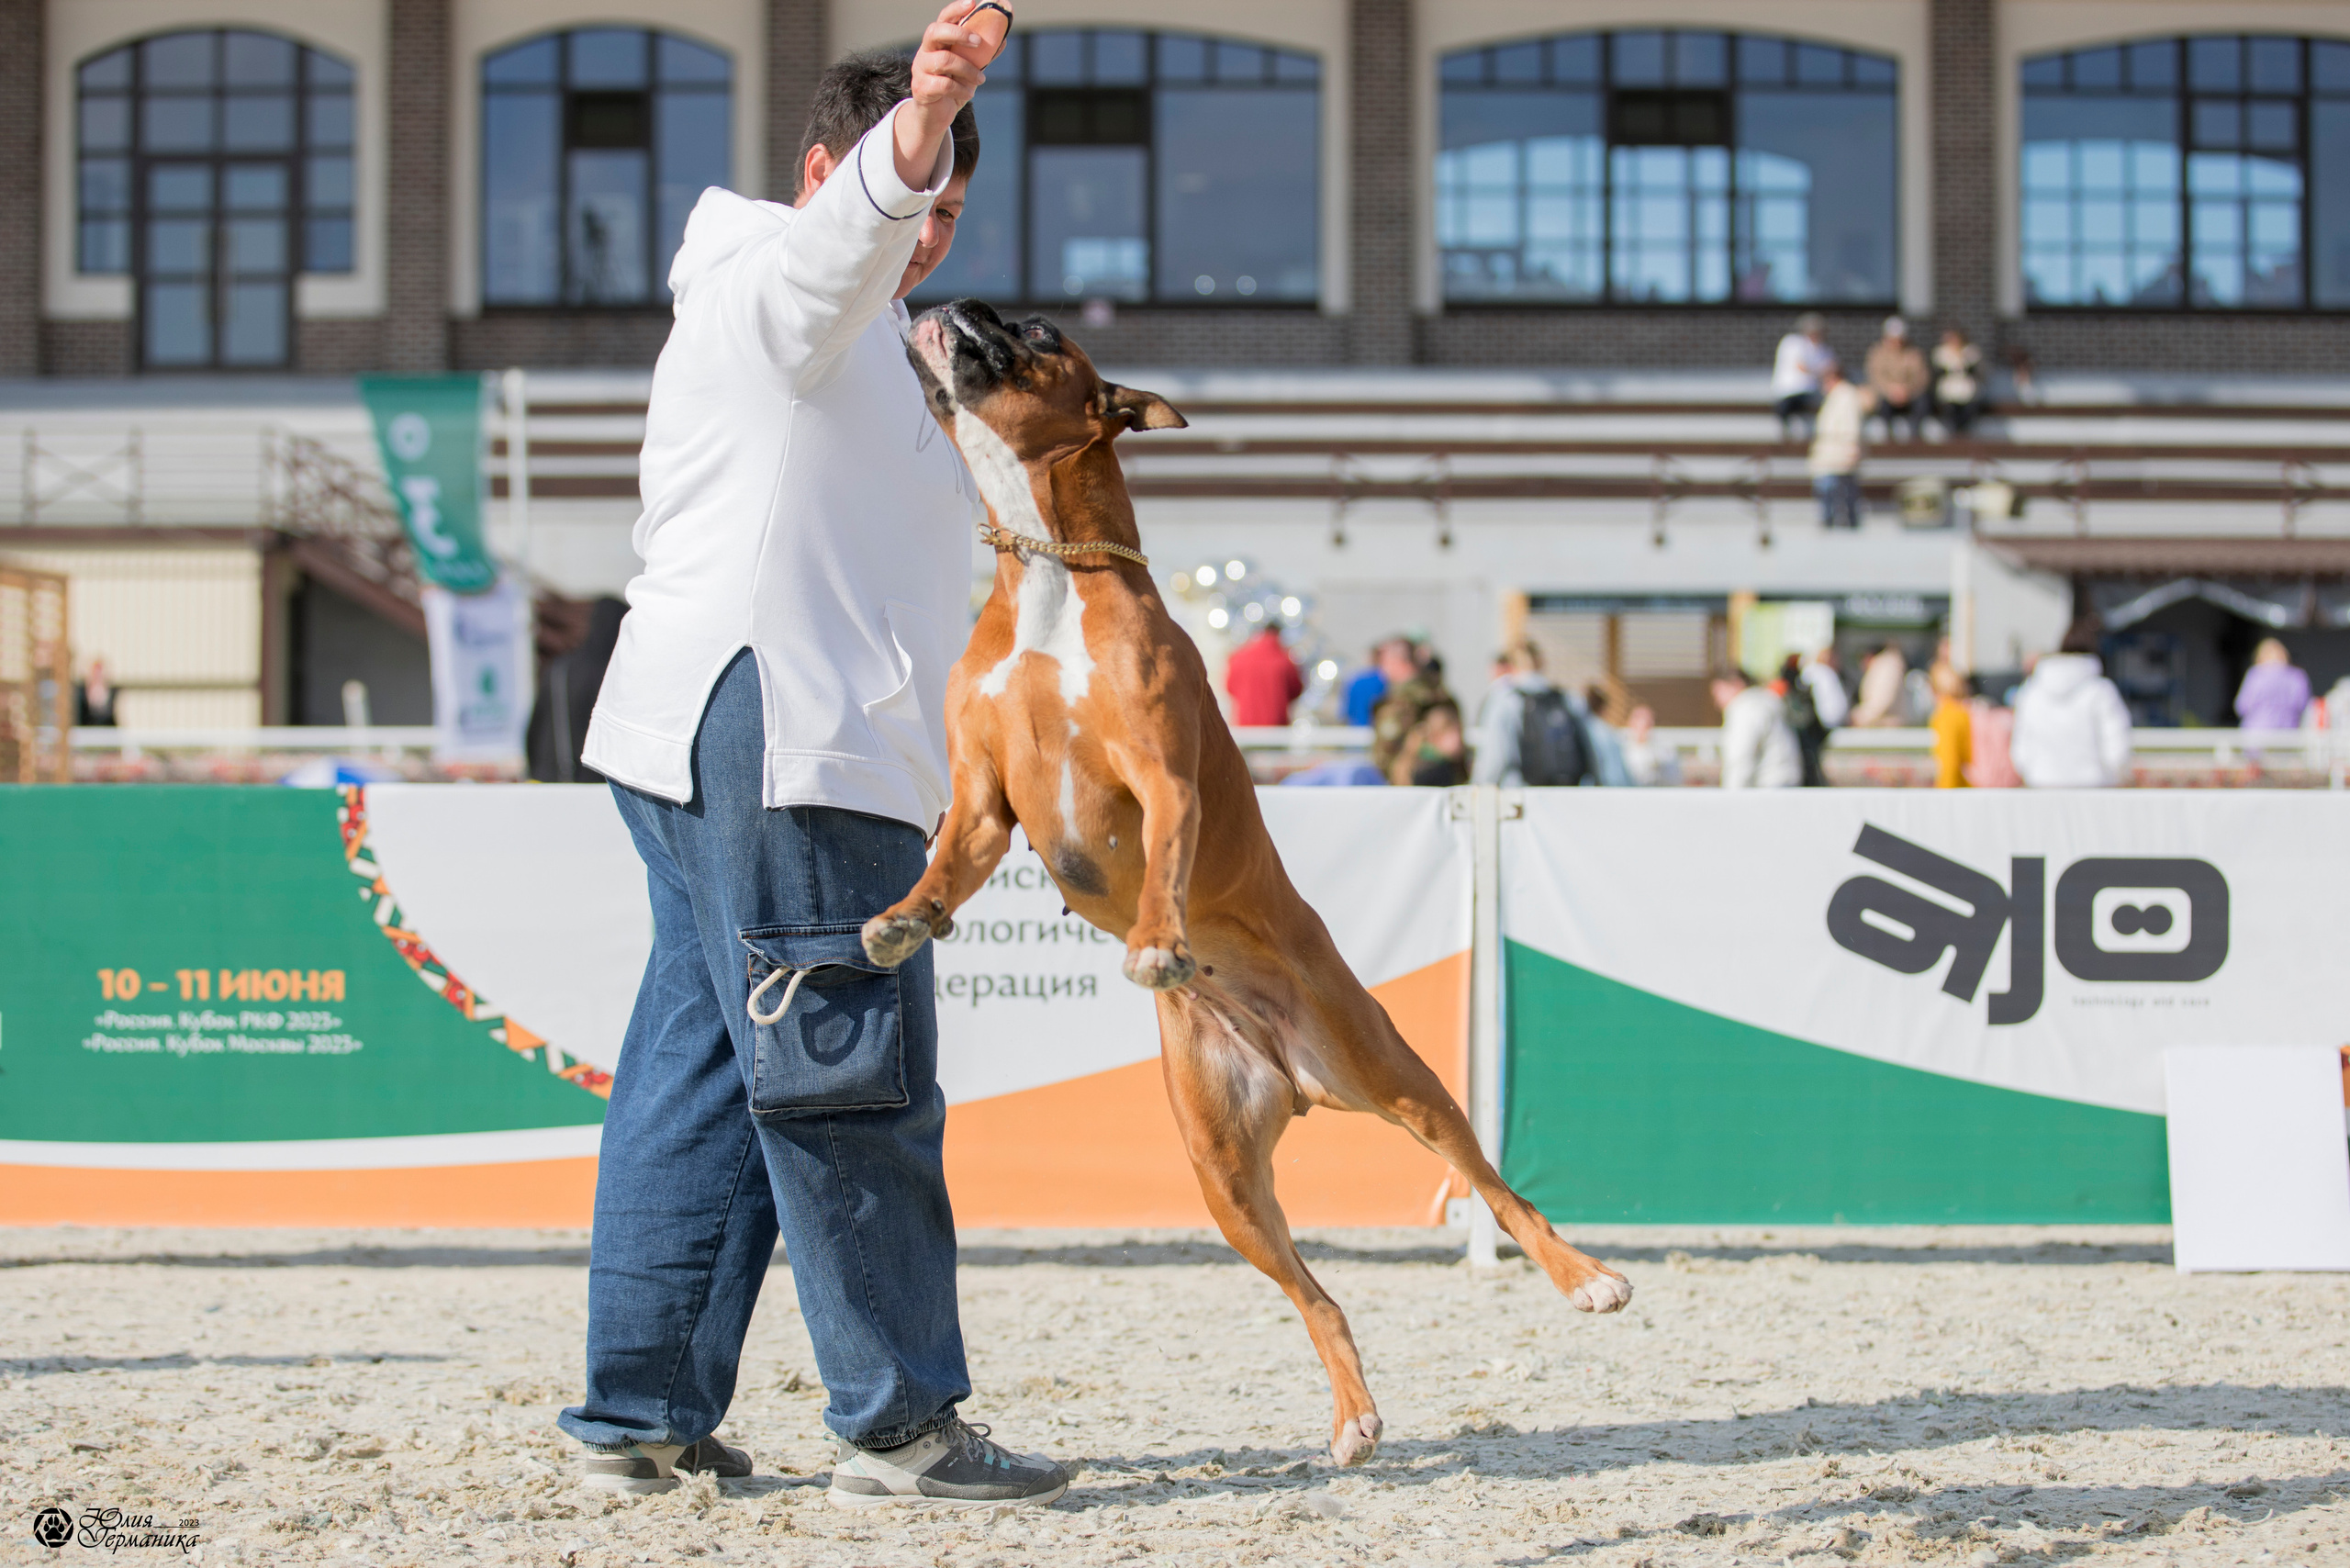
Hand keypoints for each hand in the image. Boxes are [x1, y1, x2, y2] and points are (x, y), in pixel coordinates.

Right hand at [894, 3, 992, 186]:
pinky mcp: (921, 88)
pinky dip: (961, 89)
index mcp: (937, 43)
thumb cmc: (952, 88)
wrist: (935, 117)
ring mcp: (920, 69)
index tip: (972, 3)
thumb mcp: (969, 70)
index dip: (956, 9)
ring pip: (945, 60)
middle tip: (979, 42)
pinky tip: (968, 94)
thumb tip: (1003, 39)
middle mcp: (925, 51)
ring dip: (968, 70)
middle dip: (959, 33)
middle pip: (935, 31)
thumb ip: (982, 55)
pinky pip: (944, 84)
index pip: (943, 19)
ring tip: (981, 79)